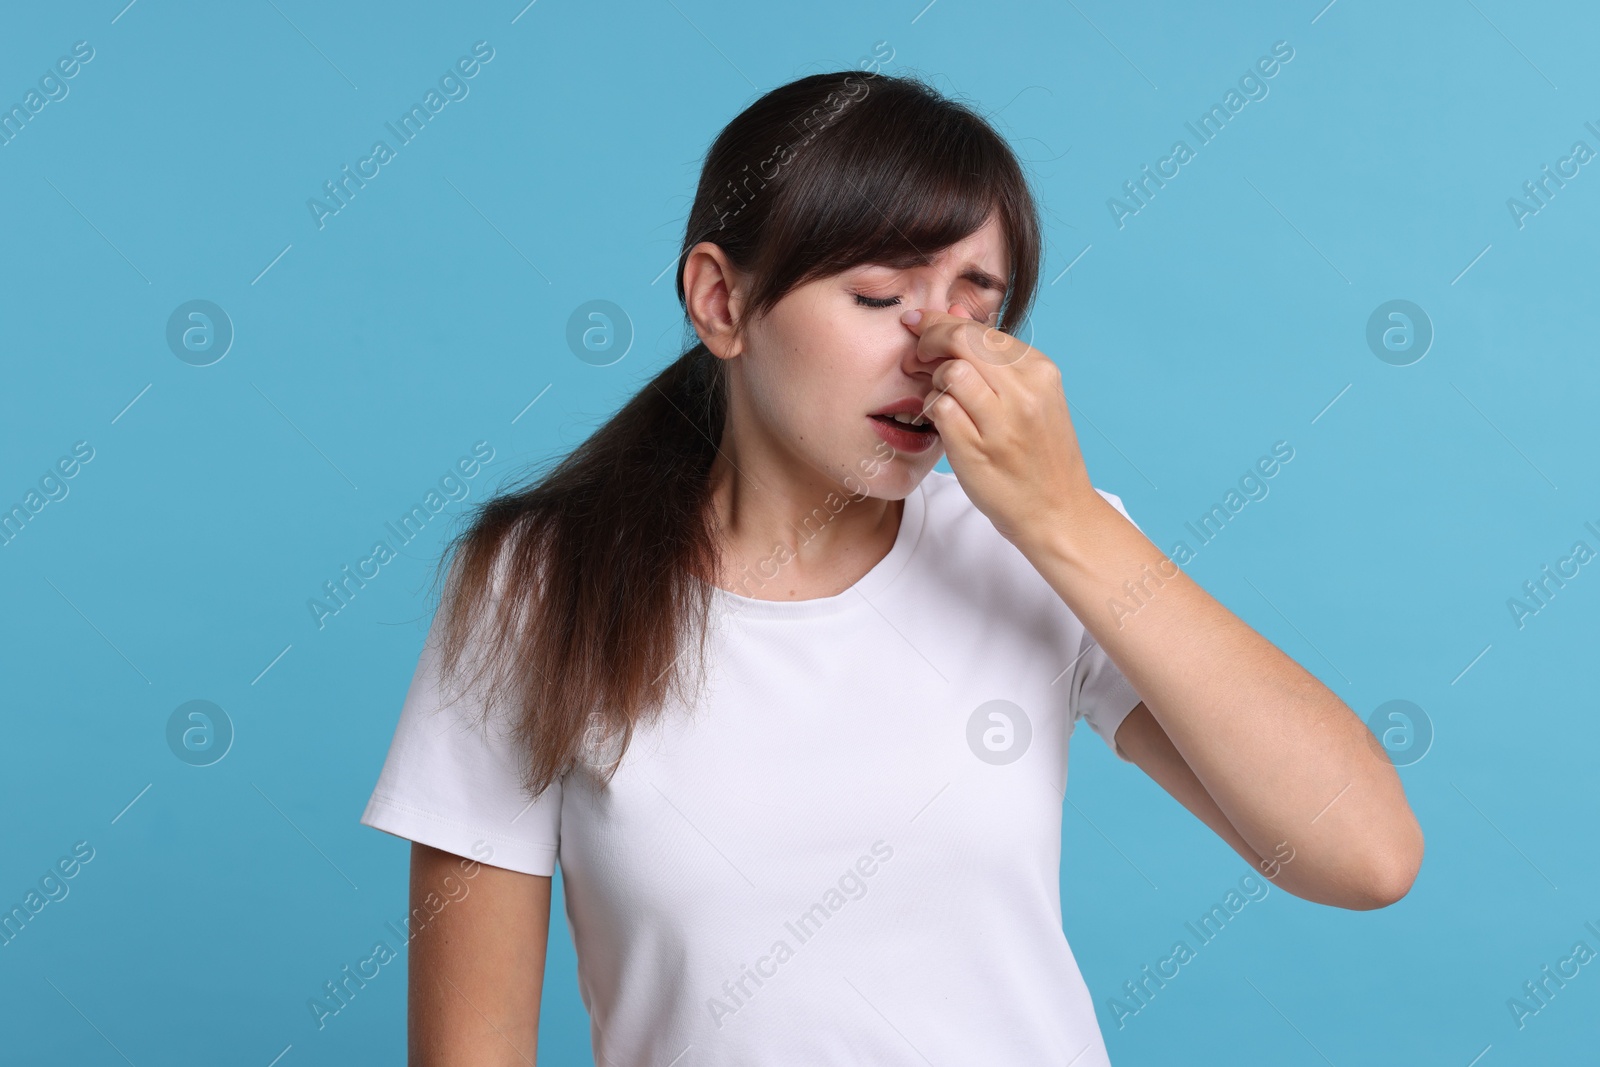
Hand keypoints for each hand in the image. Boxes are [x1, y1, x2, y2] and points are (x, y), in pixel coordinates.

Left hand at [900, 304, 1097, 548]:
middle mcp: (1025, 392)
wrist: (1058, 511)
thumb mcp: (1032, 398)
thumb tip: (955, 314)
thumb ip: (995, 359)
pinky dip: (931, 408)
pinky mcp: (977, 449)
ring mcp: (1002, 422)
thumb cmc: (1039, 455)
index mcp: (1040, 371)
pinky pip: (939, 408)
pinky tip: (940, 419)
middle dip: (930, 338)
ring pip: (950, 371)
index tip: (920, 322)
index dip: (943, 321)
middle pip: (963, 340)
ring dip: (933, 378)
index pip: (983, 329)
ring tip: (937, 393)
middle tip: (916, 352)